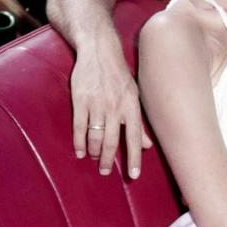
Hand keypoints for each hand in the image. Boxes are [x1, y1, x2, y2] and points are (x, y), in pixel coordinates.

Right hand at [71, 42, 150, 176]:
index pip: (134, 138)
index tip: (133, 175)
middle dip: (108, 160)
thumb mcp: (134, 96)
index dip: (134, 158)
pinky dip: (79, 141)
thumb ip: (139, 122)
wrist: (99, 51)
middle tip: (105, 171)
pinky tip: (79, 151)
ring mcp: (97, 105)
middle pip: (111, 141)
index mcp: (131, 107)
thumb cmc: (119, 75)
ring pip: (95, 136)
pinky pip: (79, 127)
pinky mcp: (81, 101)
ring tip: (93, 158)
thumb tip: (148, 145)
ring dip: (94, 152)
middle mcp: (115, 108)